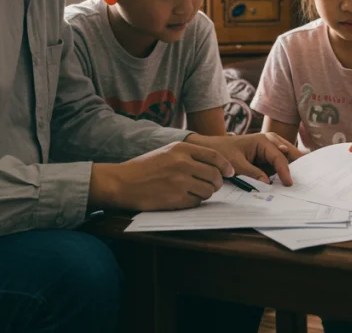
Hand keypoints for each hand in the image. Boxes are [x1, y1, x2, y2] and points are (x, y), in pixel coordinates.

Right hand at [91, 141, 231, 211]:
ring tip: (194, 191)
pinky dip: (194, 202)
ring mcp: (180, 181)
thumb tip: (216, 165)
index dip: (225, 166)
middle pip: (215, 175)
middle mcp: (183, 163)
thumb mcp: (167, 152)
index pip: (214, 156)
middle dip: (217, 183)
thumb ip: (189, 155)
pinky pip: (197, 202)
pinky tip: (183, 198)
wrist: (122, 182)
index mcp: (181, 148)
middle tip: (213, 185)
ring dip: (205, 193)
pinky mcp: (176, 198)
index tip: (229, 172)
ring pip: (208, 190)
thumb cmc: (144, 167)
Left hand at [192, 132, 301, 184]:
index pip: (279, 157)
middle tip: (311, 172)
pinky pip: (279, 161)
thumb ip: (253, 173)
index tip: (289, 183)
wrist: (211, 149)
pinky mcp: (266, 155)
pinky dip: (286, 167)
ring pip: (287, 155)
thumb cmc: (222, 153)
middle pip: (288, 152)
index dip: (285, 171)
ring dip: (294, 164)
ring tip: (307, 173)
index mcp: (262, 141)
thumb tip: (268, 183)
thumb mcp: (236, 164)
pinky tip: (293, 175)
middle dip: (298, 162)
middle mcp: (269, 141)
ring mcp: (269, 147)